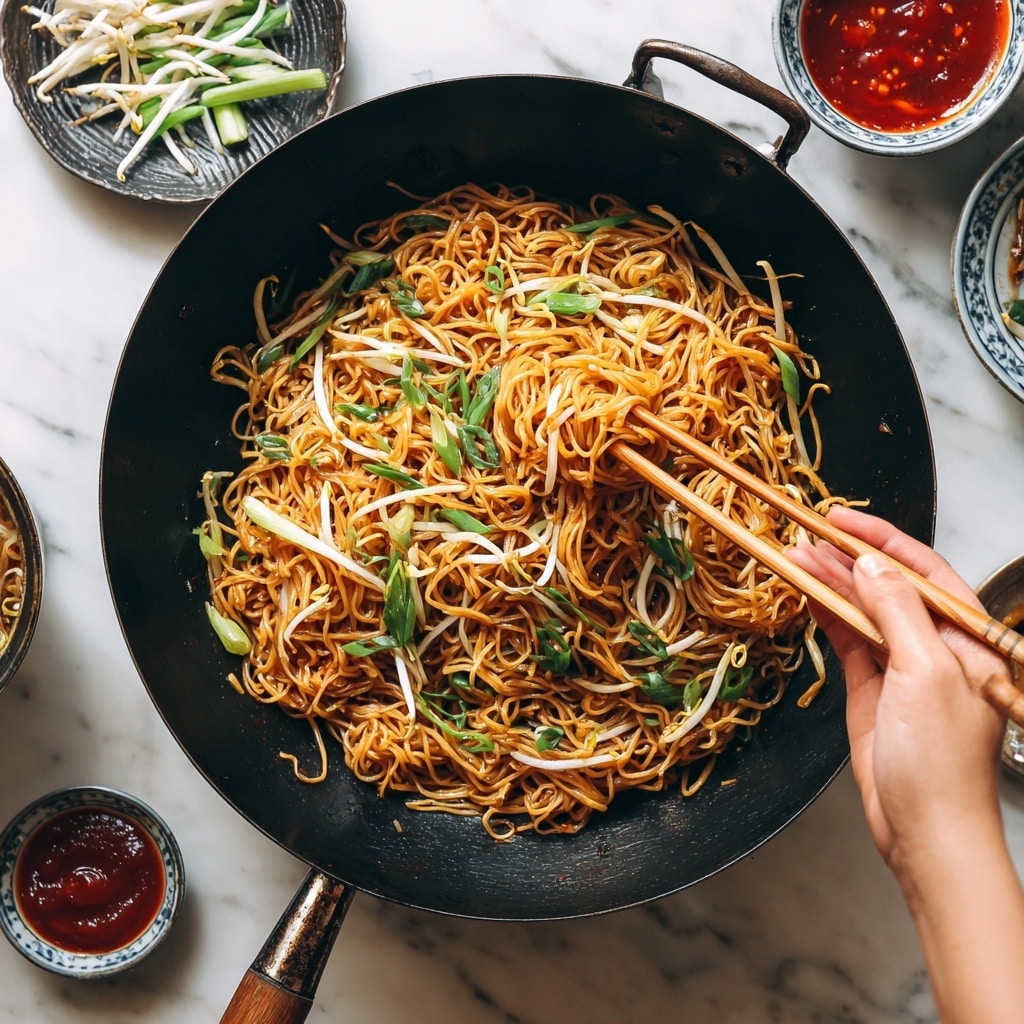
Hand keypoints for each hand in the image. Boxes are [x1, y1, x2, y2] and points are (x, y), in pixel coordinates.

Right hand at [787, 506, 1005, 875]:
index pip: (925, 572)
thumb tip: (870, 566)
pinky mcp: (872, 691)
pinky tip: (807, 594)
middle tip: (808, 534)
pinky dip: (826, 616)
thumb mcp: (926, 673)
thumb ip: (896, 612)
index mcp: (969, 639)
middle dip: (849, 560)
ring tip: (795, 557)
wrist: (925, 831)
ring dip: (831, 585)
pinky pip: (848, 642)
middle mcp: (937, 648)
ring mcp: (902, 669)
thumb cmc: (942, 762)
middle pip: (888, 588)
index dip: (884, 541)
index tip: (842, 520)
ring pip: (863, 612)